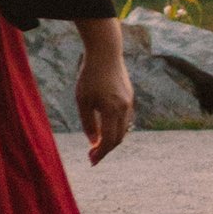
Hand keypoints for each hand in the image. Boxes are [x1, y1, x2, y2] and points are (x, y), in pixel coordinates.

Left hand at [76, 26, 134, 163]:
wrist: (106, 53)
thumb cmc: (90, 75)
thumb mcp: (83, 100)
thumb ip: (88, 123)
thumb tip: (93, 142)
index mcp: (113, 110)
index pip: (110, 140)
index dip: (101, 153)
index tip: (92, 161)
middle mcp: (125, 109)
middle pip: (118, 138)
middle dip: (106, 149)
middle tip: (92, 156)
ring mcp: (129, 103)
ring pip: (123, 129)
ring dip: (112, 139)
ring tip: (97, 145)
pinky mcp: (129, 97)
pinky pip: (124, 118)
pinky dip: (116, 127)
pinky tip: (105, 128)